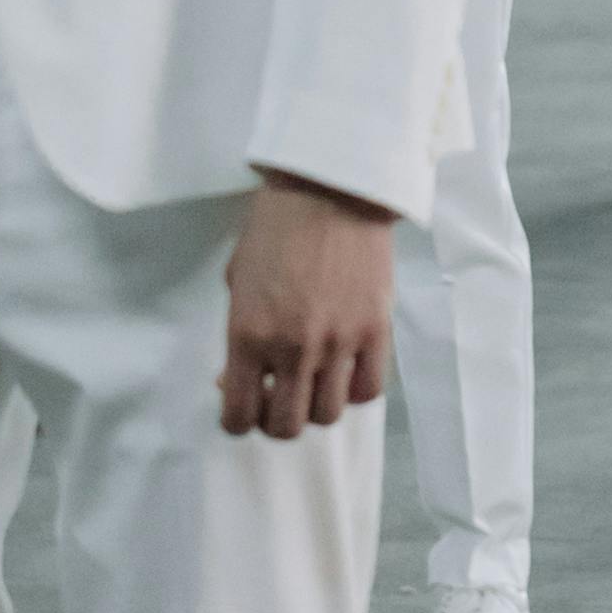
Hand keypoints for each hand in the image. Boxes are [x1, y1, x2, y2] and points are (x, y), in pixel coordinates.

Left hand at [220, 172, 394, 439]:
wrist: (331, 186)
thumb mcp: (237, 279)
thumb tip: (234, 378)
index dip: (238, 420)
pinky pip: (368, 390)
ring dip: (317, 406)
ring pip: (328, 415)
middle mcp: (291, 349)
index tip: (244, 406)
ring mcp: (338, 342)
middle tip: (279, 397)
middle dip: (277, 420)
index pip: (238, 417)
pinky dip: (354, 389)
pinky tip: (346, 370)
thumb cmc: (275, 226)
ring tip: (315, 383)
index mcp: (247, 335)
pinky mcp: (376, 330)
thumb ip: (237, 335)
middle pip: (286, 426)